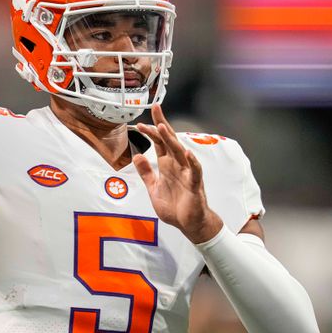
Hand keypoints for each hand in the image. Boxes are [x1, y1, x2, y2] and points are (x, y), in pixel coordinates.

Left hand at [133, 104, 222, 243]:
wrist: (189, 224)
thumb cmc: (175, 206)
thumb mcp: (153, 189)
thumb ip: (146, 172)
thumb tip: (137, 155)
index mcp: (167, 165)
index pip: (159, 143)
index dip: (150, 132)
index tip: (140, 123)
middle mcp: (177, 165)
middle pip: (169, 140)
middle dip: (162, 124)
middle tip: (155, 108)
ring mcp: (187, 173)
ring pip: (179, 152)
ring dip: (171, 139)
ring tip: (162, 127)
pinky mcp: (194, 185)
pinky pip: (194, 171)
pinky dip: (192, 161)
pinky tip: (187, 152)